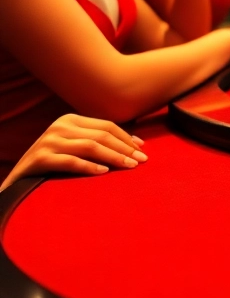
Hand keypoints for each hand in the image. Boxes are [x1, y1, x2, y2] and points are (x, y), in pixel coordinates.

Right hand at [1, 114, 146, 190]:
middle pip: (102, 135)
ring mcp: (49, 141)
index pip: (107, 126)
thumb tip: (136, 144)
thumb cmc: (54, 162)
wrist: (19, 177)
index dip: (126, 138)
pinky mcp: (40, 158)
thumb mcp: (75, 145)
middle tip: (141, 161)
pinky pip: (70, 161)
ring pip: (90, 146)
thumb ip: (98, 141)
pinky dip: (89, 166)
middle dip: (124, 148)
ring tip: (129, 166)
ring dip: (114, 156)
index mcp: (71, 120)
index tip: (142, 150)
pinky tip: (103, 172)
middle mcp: (60, 126)